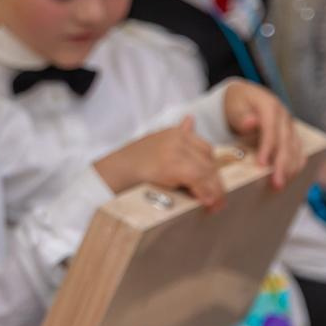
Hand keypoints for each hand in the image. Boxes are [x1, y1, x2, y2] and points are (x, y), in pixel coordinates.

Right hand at [94, 119, 224, 207]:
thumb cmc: (128, 166)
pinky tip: (207, 202)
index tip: (213, 185)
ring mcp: (174, 150)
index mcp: (173, 133)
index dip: (211, 169)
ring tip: (214, 205)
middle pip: (208, 159)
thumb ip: (176, 135)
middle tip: (218, 200)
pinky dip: (205, 192)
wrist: (107, 176)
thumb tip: (191, 119)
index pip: (204, 149)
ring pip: (206, 170)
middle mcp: (176, 138)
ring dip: (213, 189)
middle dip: (215, 180)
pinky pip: (198, 179)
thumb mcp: (153, 144)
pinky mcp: (172, 165)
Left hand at [220, 80, 304, 189]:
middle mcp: (283, 116)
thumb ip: (242, 116)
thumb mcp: (235, 106)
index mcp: (270, 106)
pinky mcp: (291, 134)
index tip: (262, 165)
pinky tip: (290, 176)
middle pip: (286, 142)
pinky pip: (298, 149)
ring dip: (291, 167)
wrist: (244, 96)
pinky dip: (295, 163)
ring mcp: (289, 125)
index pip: (271, 129)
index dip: (268, 148)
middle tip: (276, 183)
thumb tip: (251, 122)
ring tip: (282, 184)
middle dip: (282, 164)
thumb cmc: (237, 102)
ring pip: (296, 147)